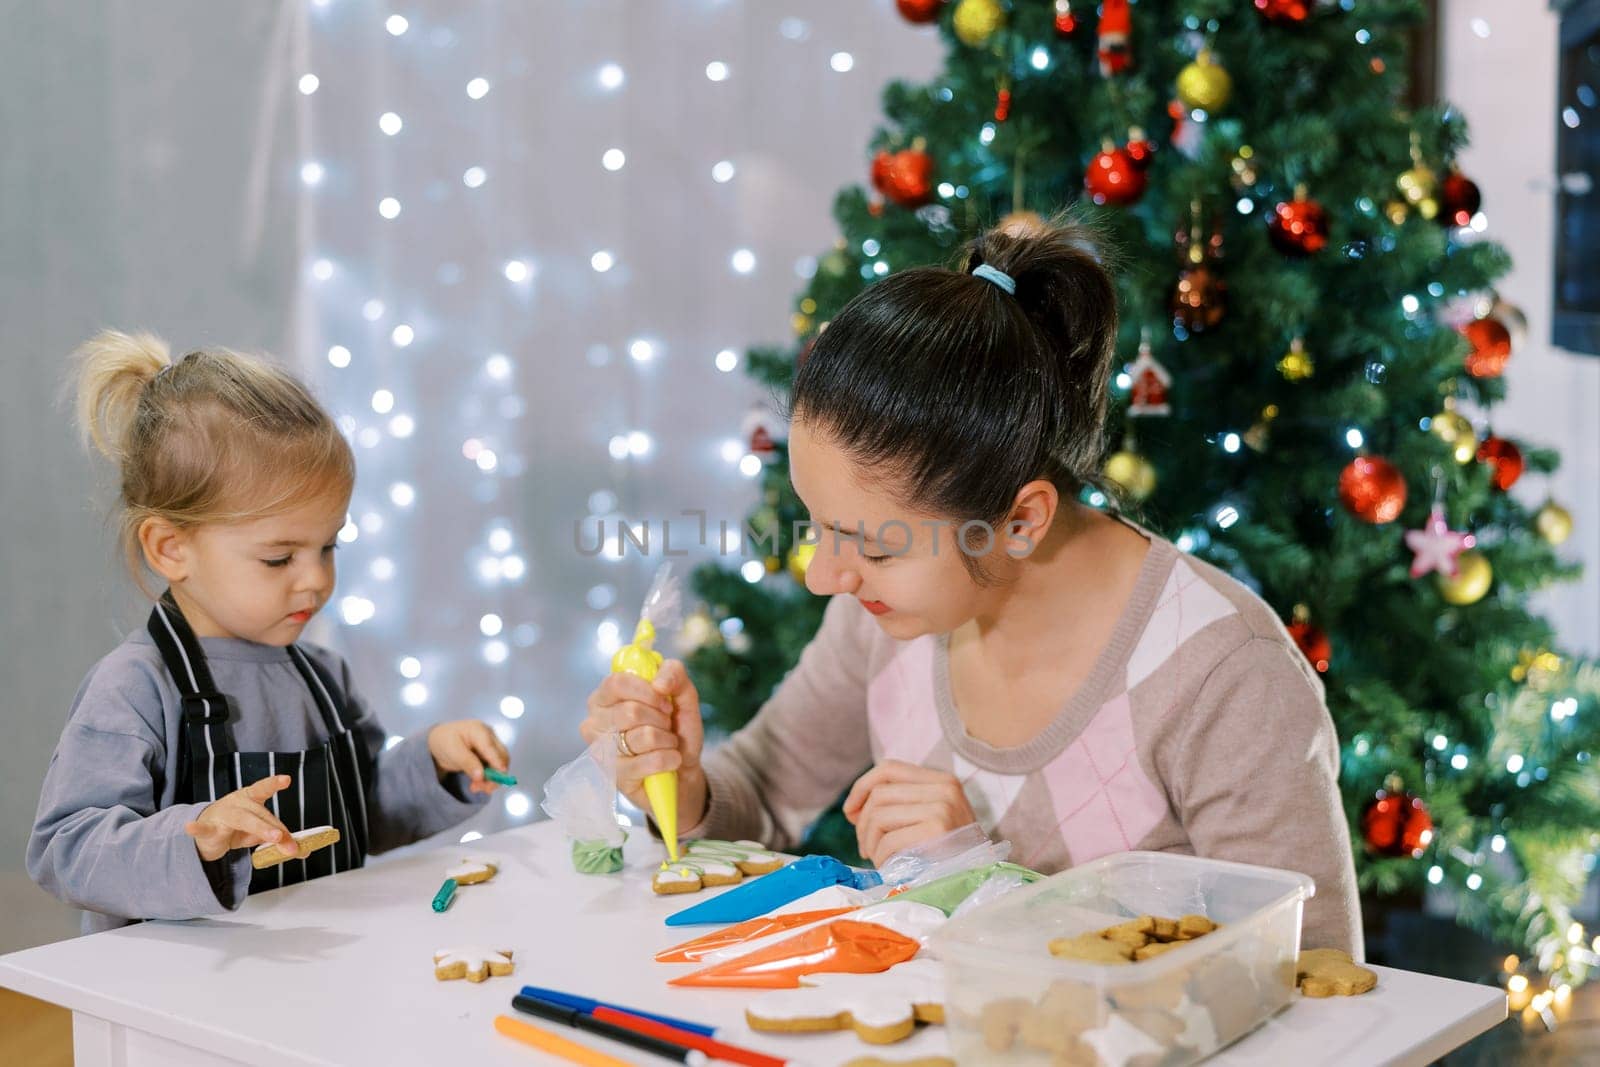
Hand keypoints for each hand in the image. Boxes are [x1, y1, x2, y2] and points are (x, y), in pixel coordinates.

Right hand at [185, 774, 295, 862]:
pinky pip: (203, 829)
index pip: (263, 789)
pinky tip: (190, 827)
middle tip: (286, 838)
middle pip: (259, 813)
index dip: (273, 783)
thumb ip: (279, 839)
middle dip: (274, 827)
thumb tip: (304, 851)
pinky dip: (196, 828)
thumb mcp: (258, 832)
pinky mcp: (208, 830)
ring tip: (275, 837)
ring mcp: (222, 814)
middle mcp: (237, 803)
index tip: (286, 779)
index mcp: (251, 799)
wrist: (207, 836)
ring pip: (242, 820)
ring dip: (260, 828)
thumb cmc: (237, 828)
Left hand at [427, 720, 511, 794]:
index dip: (497, 762)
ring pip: (500, 764)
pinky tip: (478, 785)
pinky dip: (488, 778)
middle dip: (495, 774)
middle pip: (501, 756)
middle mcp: (489, 736)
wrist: (439, 741)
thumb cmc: (444, 741)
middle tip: (482, 788)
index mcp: (479, 730)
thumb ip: (467, 763)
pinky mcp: (490, 755)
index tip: (500, 775)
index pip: (491, 748)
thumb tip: (481, 776)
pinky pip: (494, 768)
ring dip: (492, 779)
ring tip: (476, 788)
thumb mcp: (452, 752)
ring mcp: (491, 745)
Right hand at [579, 660, 707, 829]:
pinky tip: (669, 761)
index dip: (647, 691)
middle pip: (630, 712)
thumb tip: (658, 683)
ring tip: (667, 744)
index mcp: (605, 697)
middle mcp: (595, 722)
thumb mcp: (682, 694)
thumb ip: (673, 673)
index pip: (617, 683)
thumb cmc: (676, 729)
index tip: (665, 701)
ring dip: (667, 740)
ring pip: (644, 736)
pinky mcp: (615, 777)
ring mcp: (601, 752)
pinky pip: (651, 761)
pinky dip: (669, 759)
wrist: (684, 770)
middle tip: (666, 726)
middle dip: (661, 719)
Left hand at [842, 760, 978, 867]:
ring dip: (869, 841)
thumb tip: (853, 809)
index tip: (850, 812)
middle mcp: (944, 788)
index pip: (888, 768)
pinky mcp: (938, 830)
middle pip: (879, 794)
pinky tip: (889, 868)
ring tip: (877, 858)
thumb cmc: (949, 854)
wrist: (981, 879)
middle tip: (865, 847)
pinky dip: (881, 857)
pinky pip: (888, 840)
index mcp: (942, 780)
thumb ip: (898, 806)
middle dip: (862, 823)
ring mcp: (943, 807)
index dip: (861, 787)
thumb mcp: (930, 819)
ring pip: (879, 815)